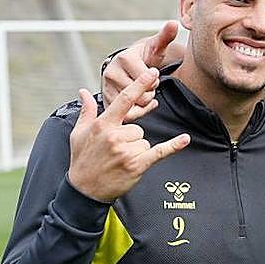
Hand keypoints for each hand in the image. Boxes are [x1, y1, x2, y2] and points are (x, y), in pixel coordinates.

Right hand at [68, 68, 189, 202]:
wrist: (84, 190)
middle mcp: (115, 136)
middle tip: (115, 151)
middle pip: (138, 127)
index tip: (152, 73)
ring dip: (136, 150)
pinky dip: (173, 146)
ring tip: (119, 160)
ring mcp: (127, 151)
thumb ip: (86, 111)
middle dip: (130, 138)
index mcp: (103, 125)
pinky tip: (185, 139)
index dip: (139, 85)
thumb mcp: (79, 133)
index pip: (124, 100)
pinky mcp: (137, 165)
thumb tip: (84, 91)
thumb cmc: (82, 160)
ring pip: (145, 141)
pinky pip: (159, 151)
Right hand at [102, 21, 184, 117]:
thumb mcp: (156, 47)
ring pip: (134, 106)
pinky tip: (142, 104)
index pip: (148, 78)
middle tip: (148, 85)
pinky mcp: (106, 101)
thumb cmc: (145, 57)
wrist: (128, 67)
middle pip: (141, 94)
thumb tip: (174, 23)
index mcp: (124, 58)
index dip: (155, 79)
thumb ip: (165, 36)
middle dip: (150, 91)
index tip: (153, 74)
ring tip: (143, 92)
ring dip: (144, 102)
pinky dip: (138, 112)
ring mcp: (106, 87)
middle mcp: (111, 72)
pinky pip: (127, 114)